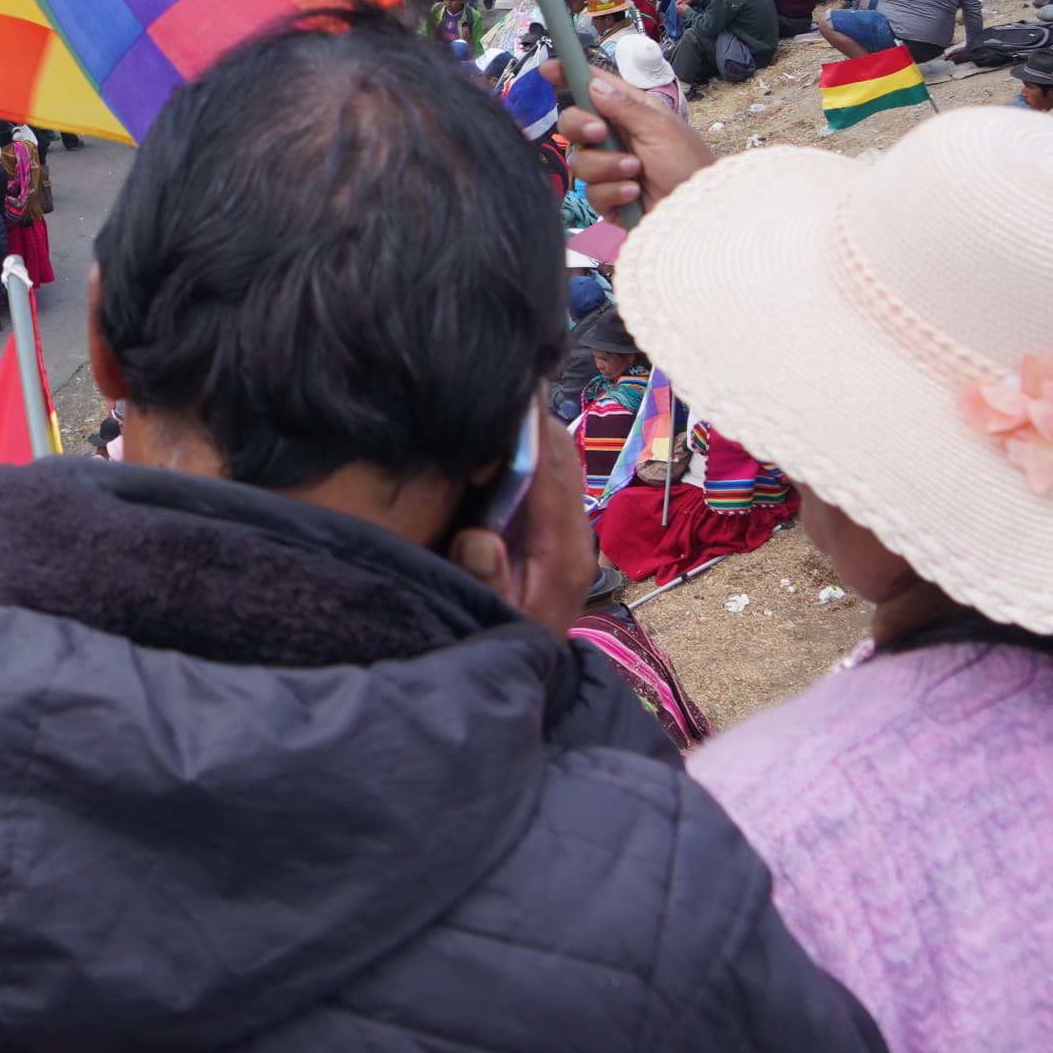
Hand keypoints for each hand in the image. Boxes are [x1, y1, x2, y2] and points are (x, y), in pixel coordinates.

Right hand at [445, 392, 598, 633]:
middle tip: (490, 373)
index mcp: (564, 550)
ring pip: (553, 458)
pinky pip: (540, 474)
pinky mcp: (551, 530)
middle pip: (559, 451)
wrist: (534, 679)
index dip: (530, 421)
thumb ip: (486, 583)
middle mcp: (573, 532)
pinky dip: (520, 449)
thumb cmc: (508, 647)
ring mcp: (564, 529)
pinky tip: (488, 435)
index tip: (507, 380)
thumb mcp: (494, 624)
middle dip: (527, 413)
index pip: (553, 466)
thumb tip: (479, 539)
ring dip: (525, 428)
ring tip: (490, 393)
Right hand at [560, 77, 714, 214]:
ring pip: (579, 160)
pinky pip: (591, 191)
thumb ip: (625, 106)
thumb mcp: (662, 128)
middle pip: (572, 123)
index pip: (594, 88)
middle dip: (580, 126)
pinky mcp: (607, 196)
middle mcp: (614, 137)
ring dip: (607, 166)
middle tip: (599, 133)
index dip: (569, 75)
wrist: (696, 212)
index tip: (548, 68)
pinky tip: (634, 193)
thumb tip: (593, 84)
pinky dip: (613, 191)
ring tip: (635, 172)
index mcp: (629, 112)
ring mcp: (608, 167)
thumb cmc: (688, 165)